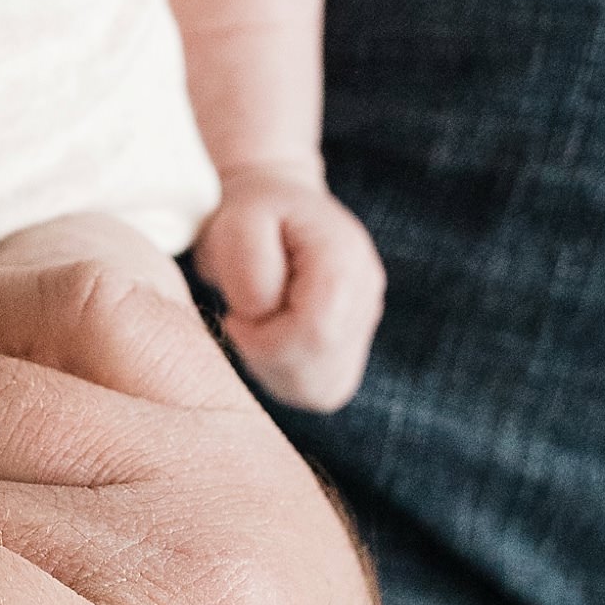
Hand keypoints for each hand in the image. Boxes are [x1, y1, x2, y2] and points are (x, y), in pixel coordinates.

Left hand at [191, 160, 383, 408]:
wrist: (274, 214)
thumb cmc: (252, 215)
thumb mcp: (237, 219)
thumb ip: (247, 262)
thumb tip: (260, 313)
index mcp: (347, 258)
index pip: (316, 330)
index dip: (265, 336)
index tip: (236, 314)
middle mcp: (368, 297)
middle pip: (319, 363)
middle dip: (265, 353)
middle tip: (242, 320)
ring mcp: (365, 329)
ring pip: (320, 387)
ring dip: (273, 367)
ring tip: (258, 326)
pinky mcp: (349, 356)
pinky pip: (319, 391)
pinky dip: (284, 376)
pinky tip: (272, 341)